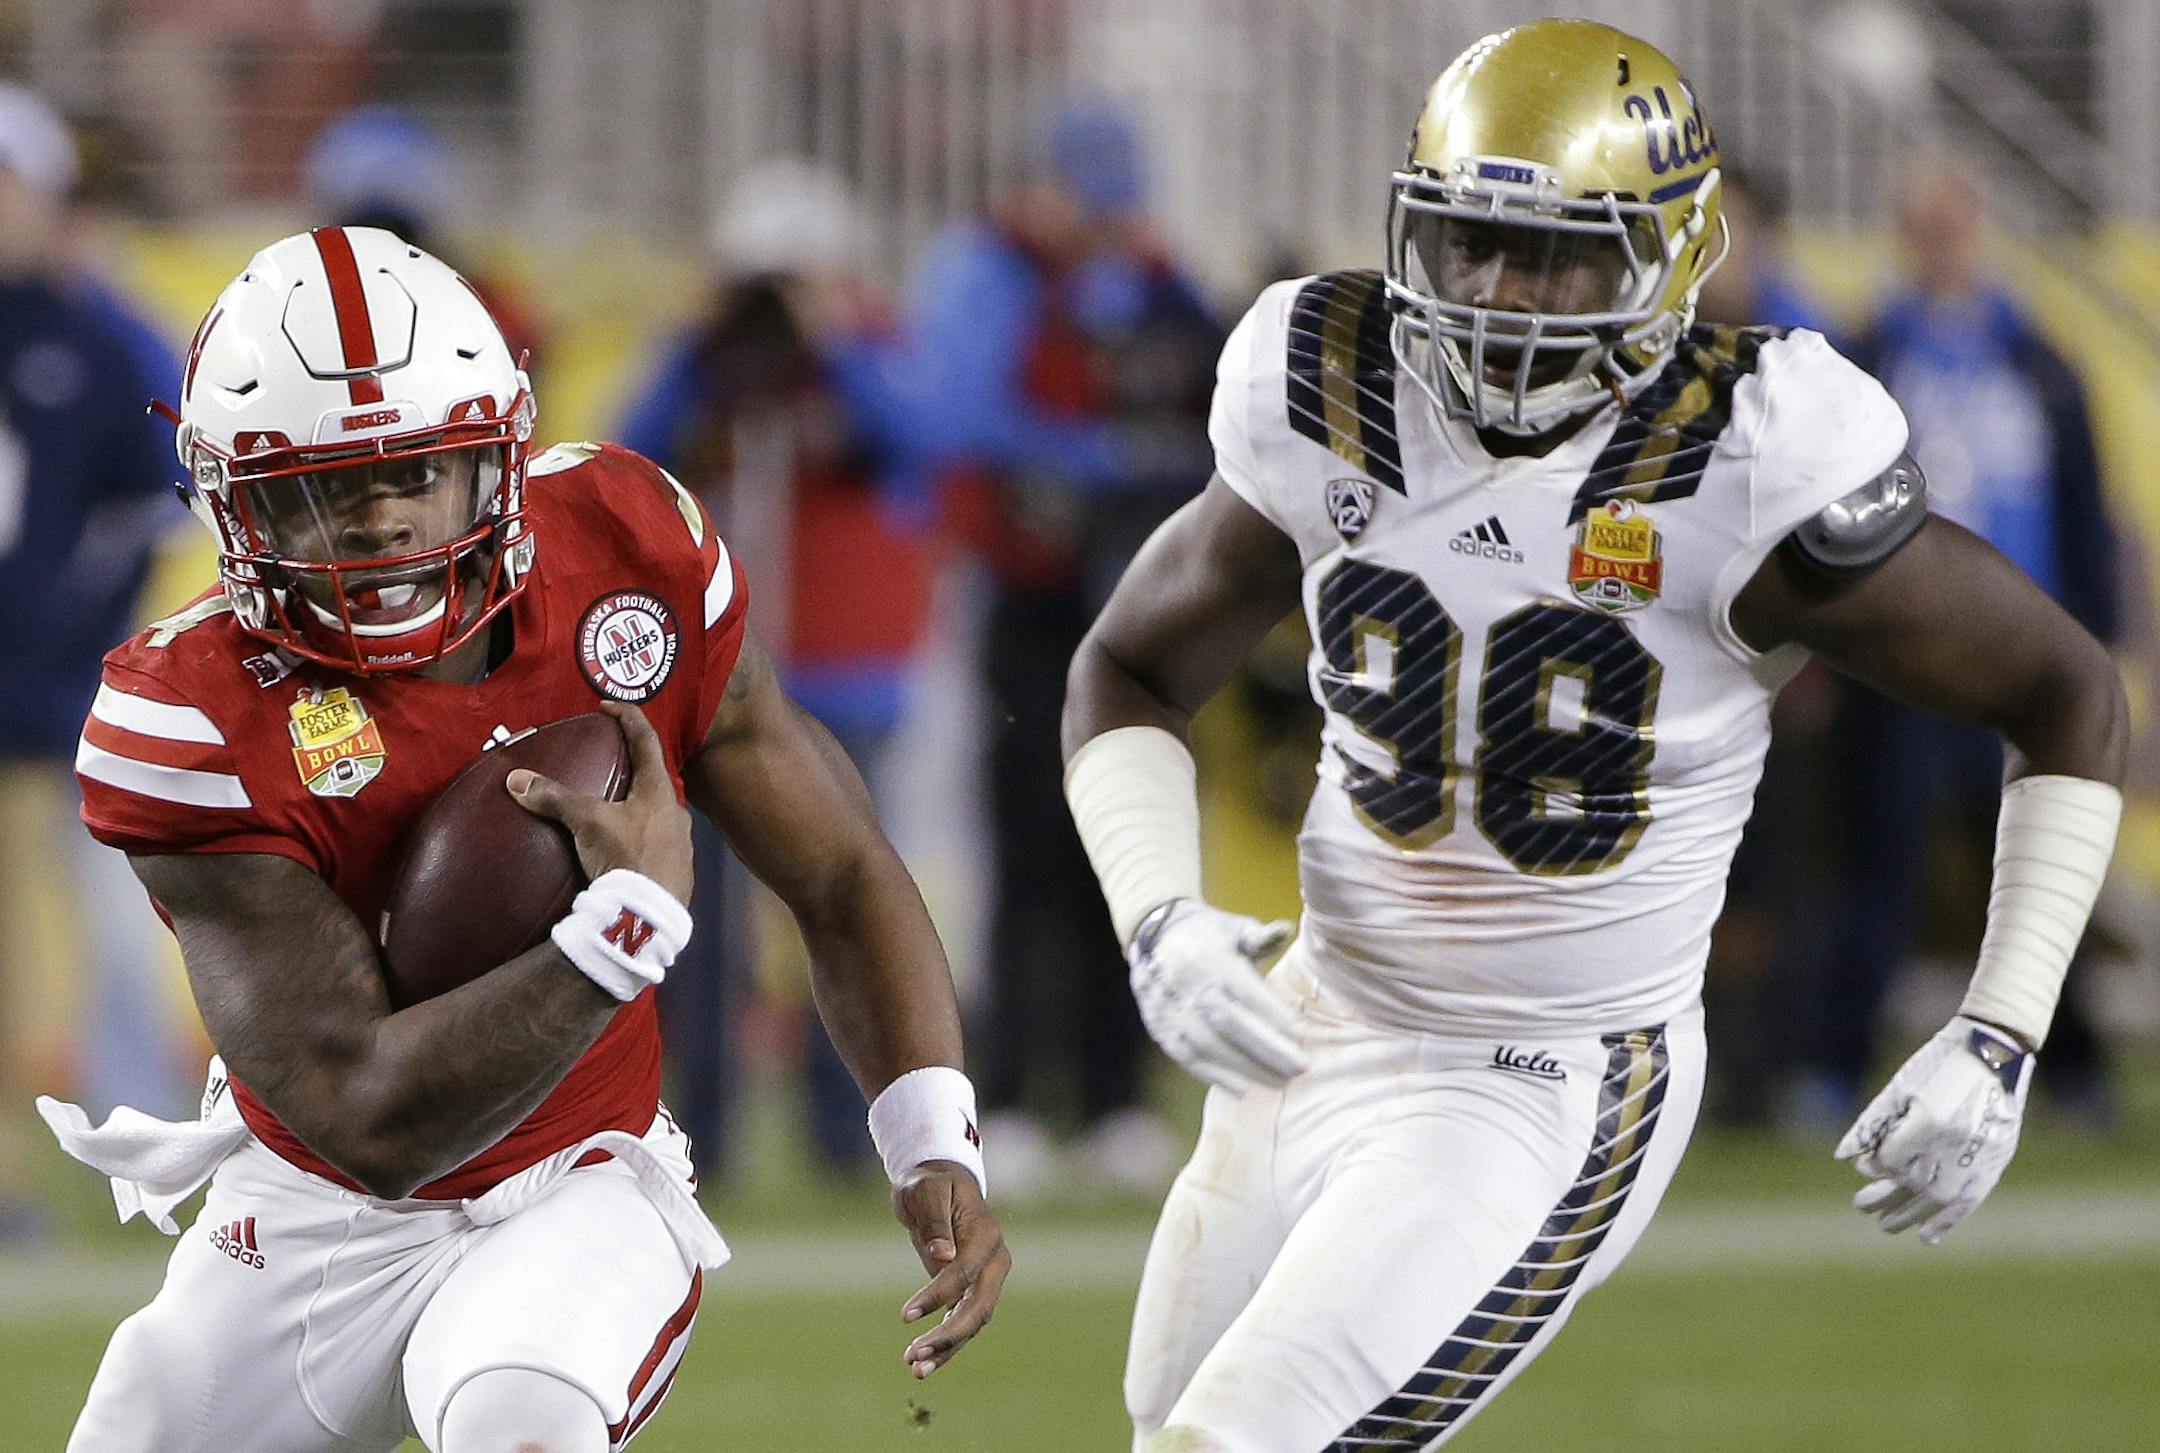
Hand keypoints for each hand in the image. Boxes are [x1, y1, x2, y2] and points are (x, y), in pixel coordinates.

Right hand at [507, 701, 693, 903]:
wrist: (649, 917)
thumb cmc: (625, 857)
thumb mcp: (587, 823)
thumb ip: (554, 798)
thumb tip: (515, 779)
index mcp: (659, 791)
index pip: (646, 740)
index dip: (629, 718)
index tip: (609, 706)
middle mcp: (677, 813)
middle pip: (654, 780)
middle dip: (632, 769)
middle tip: (609, 763)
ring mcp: (681, 844)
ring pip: (658, 815)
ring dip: (637, 808)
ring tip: (612, 810)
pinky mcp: (678, 872)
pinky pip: (658, 845)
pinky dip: (640, 839)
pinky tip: (624, 849)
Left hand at [892, 1161, 1010, 1377]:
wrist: (938, 1184)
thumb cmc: (930, 1184)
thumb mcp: (927, 1192)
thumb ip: (936, 1222)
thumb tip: (943, 1256)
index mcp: (986, 1235)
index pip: (965, 1272)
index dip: (936, 1295)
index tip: (904, 1315)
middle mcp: (994, 1261)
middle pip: (979, 1307)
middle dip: (948, 1334)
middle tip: (914, 1354)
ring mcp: (985, 1279)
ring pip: (972, 1322)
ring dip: (946, 1348)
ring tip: (914, 1368)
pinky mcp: (970, 1292)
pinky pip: (961, 1323)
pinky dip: (944, 1345)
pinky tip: (920, 1363)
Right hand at [1128, 899, 1307, 1095]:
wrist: (1153, 936)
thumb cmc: (1208, 935)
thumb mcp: (1234, 928)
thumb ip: (1261, 936)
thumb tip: (1286, 929)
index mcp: (1210, 958)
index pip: (1245, 992)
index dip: (1274, 1016)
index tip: (1302, 1034)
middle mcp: (1187, 984)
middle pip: (1229, 1023)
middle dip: (1267, 1049)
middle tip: (1300, 1067)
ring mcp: (1171, 1009)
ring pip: (1209, 1045)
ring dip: (1246, 1068)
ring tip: (1280, 1082)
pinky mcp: (1161, 1028)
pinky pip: (1186, 1057)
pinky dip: (1213, 1075)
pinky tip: (1241, 1089)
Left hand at [1835, 1015, 2034, 1244]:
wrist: (1996, 1053)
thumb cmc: (1940, 1063)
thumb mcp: (1900, 1087)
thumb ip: (1872, 1124)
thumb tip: (1843, 1158)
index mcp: (1927, 1122)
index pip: (1889, 1161)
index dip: (1873, 1166)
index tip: (1866, 1167)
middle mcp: (1951, 1145)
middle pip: (1909, 1185)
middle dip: (1882, 1198)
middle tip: (1860, 1206)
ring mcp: (1975, 1157)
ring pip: (1934, 1199)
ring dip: (1908, 1214)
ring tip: (1885, 1226)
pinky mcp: (1993, 1164)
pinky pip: (1968, 1202)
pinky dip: (1947, 1220)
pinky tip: (1926, 1237)